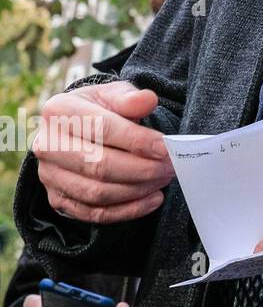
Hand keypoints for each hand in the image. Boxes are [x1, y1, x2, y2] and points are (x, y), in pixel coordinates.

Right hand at [32, 81, 174, 223]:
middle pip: (98, 165)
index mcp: (59, 112)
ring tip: (163, 180)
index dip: (137, 140)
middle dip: (141, 169)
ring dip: (137, 190)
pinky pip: (94, 213)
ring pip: (97, 192)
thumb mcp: (114, 94)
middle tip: (170, 167)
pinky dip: (127, 210)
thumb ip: (130, 97)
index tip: (166, 148)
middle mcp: (47, 145)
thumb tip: (147, 100)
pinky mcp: (57, 199)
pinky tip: (153, 200)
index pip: (102, 129)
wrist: (77, 128)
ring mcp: (49, 175)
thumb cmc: (101, 108)